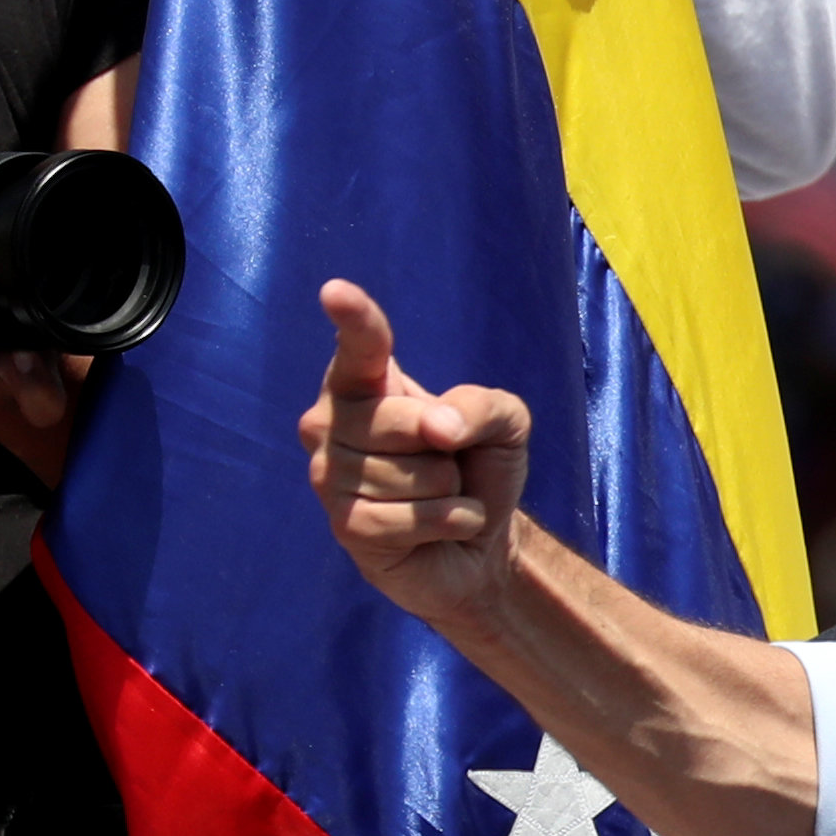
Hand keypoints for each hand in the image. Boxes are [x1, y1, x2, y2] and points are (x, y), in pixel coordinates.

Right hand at [299, 280, 532, 628]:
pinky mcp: (345, 525)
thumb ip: (481, 406)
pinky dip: (449, 521)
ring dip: (449, 490)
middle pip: (397, 421)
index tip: (335, 292)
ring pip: (406, 474)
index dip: (353, 319)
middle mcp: (332, 422)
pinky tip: (446, 526)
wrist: (481, 543)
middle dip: (444, 445)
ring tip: (440, 495)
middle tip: (445, 459)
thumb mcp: (506, 423)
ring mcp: (329, 475)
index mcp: (365, 382)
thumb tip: (436, 428)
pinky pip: (408, 517)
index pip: (360, 347)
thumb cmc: (480, 468)